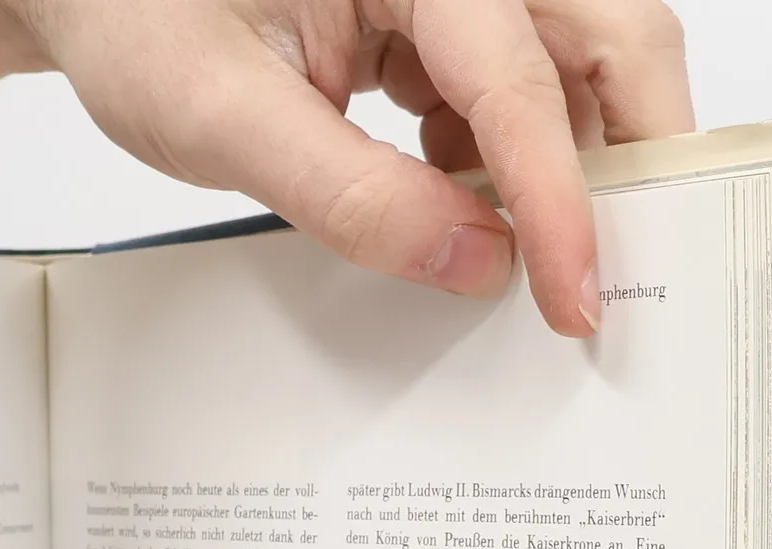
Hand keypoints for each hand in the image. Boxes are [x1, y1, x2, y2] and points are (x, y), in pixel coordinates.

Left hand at [0, 0, 690, 336]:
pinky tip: (475, 214)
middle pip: (610, 38)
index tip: (577, 297)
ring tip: (547, 260)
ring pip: (579, 62)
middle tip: (619, 279)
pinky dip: (519, 158)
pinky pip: (518, 85)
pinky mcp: (442, 21)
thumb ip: (351, 194)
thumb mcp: (222, 117)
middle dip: (632, 158)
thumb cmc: (138, 14)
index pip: (519, 81)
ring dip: (579, 161)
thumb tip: (471, 266)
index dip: (559, 201)